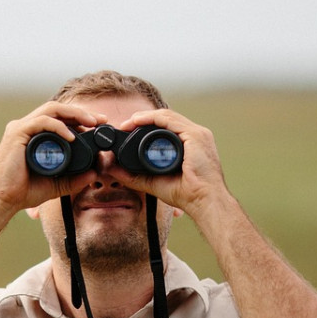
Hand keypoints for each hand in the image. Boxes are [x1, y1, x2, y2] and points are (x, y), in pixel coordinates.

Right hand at [0, 101, 107, 211]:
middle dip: (81, 112)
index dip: (80, 118)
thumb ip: (74, 179)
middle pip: (58, 109)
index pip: (60, 118)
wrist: (3, 199)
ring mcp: (21, 128)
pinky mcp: (17, 133)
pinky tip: (72, 136)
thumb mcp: (56, 184)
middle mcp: (27, 127)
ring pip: (51, 109)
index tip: (99, 125)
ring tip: (91, 122)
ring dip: (74, 113)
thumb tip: (94, 173)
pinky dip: (59, 126)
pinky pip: (42, 121)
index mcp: (35, 135)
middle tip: (101, 120)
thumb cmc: (23, 191)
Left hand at [116, 109, 230, 218]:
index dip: (145, 126)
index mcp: (190, 144)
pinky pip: (169, 120)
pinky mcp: (195, 135)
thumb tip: (112, 169)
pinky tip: (137, 121)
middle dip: (143, 120)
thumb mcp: (154, 181)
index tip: (127, 132)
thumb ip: (134, 175)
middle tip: (124, 126)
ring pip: (166, 116)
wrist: (204, 201)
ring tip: (127, 123)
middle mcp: (195, 135)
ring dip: (144, 117)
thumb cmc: (187, 194)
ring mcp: (197, 134)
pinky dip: (151, 118)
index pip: (166, 127)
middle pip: (165, 120)